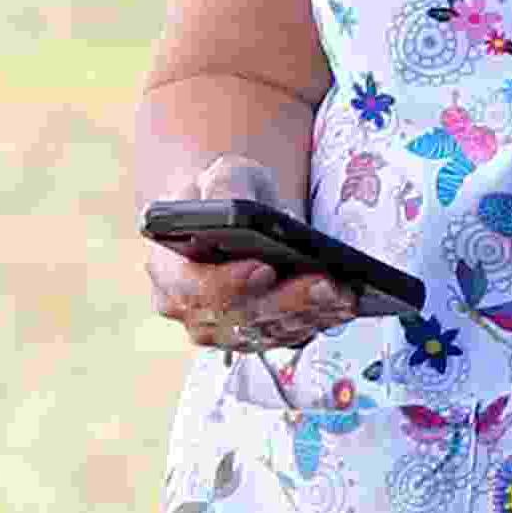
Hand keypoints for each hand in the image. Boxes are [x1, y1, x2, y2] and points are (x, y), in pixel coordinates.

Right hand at [143, 153, 363, 357]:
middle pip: (237, 318)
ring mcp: (222, 330)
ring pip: (266, 333)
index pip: (192, 289)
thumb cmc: (227, 192)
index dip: (227, 285)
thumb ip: (222, 186)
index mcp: (168, 270)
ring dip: (308, 316)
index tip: (263, 268)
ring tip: (343, 294)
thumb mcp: (223, 175)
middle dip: (285, 302)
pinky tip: (343, 305)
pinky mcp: (254, 337)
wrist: (236, 215)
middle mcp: (189, 310)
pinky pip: (285, 337)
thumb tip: (233, 207)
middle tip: (324, 284)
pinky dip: (316, 322)